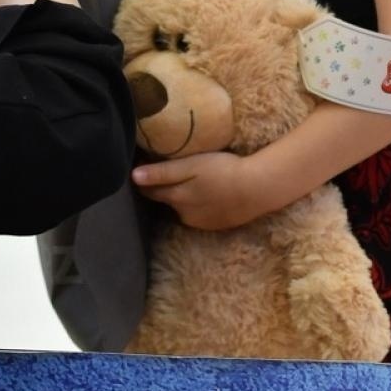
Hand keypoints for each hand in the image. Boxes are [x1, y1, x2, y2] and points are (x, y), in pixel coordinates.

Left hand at [132, 151, 287, 229]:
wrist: (258, 189)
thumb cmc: (223, 171)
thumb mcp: (191, 166)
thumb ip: (162, 172)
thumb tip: (132, 177)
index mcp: (175, 197)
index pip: (150, 191)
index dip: (144, 179)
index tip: (141, 167)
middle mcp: (183, 214)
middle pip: (167, 201)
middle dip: (164, 189)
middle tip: (169, 172)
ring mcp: (201, 222)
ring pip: (185, 209)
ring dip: (184, 198)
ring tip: (193, 182)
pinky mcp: (218, 224)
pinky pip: (201, 214)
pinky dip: (201, 205)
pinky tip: (210, 194)